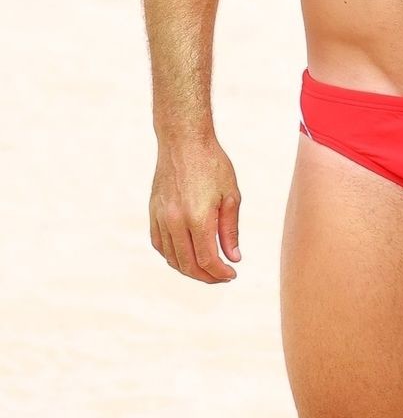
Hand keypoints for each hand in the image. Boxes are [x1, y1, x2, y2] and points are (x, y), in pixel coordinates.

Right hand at [149, 138, 241, 282]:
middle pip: (187, 264)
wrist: (183, 141)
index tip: (231, 275)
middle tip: (222, 277)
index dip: (219, 273)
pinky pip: (159, 244)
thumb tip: (233, 258)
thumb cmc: (212, 164)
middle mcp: (175, 220)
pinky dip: (172, 255)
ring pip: (171, 257)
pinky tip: (186, 255)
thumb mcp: (230, 196)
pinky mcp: (153, 212)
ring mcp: (161, 217)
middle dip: (206, 276)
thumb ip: (230, 231)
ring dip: (189, 269)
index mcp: (197, 217)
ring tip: (207, 269)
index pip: (206, 259)